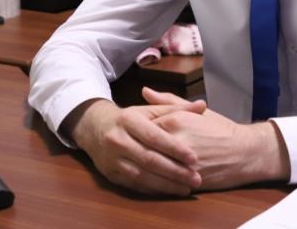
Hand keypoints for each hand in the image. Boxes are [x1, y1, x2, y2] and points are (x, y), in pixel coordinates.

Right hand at [62, 97, 207, 195]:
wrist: (94, 127)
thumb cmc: (129, 119)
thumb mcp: (148, 109)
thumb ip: (175, 108)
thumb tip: (202, 105)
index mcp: (128, 120)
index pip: (154, 136)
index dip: (174, 148)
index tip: (194, 158)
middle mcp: (117, 139)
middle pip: (149, 159)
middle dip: (174, 171)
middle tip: (196, 178)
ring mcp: (112, 159)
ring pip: (141, 176)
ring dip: (166, 184)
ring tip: (187, 188)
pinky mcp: (110, 174)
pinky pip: (134, 185)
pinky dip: (153, 190)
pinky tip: (169, 191)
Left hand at [143, 88, 289, 190]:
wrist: (245, 151)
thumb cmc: (221, 129)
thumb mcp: (195, 111)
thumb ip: (167, 101)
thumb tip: (145, 91)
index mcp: (175, 121)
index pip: (143, 127)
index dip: (137, 133)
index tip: (134, 135)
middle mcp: (175, 141)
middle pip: (144, 148)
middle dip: (136, 151)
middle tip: (131, 152)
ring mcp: (181, 163)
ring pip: (152, 167)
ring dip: (144, 169)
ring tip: (139, 167)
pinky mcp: (187, 180)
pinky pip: (163, 182)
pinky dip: (155, 182)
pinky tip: (151, 180)